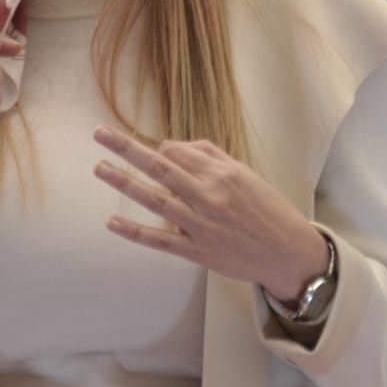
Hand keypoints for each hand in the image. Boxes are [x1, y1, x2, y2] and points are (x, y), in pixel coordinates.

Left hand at [93, 126, 329, 302]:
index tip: (154, 152)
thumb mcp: (245, 174)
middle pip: (160, 166)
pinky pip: (160, 240)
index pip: (177, 152)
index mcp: (222, 173)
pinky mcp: (197, 252)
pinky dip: (134, 231)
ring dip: (124, 182)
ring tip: (99, 167)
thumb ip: (212, 157)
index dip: (160, 149)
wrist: (288, 252)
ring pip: (155, 199)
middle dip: (126, 148)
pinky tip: (112, 222)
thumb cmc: (267, 210)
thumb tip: (177, 146)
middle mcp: (209, 195)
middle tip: (99, 133)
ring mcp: (201, 225)